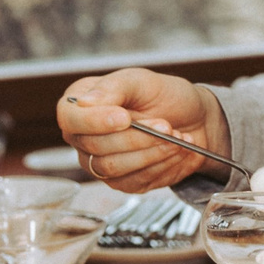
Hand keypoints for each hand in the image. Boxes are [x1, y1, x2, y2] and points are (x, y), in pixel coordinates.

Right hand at [59, 69, 230, 191]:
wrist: (192, 119)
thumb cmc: (163, 96)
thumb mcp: (141, 81)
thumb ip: (113, 87)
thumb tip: (85, 101)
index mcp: (80, 105)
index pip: (70, 119)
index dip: (96, 122)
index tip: (125, 118)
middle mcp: (83, 137)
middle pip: (95, 147)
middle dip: (137, 137)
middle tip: (167, 126)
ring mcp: (99, 163)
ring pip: (114, 168)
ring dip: (152, 153)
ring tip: (177, 137)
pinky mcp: (122, 182)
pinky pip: (135, 182)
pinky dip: (162, 166)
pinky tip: (177, 151)